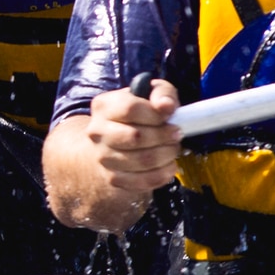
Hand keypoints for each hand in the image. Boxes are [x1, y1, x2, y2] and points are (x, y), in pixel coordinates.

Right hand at [75, 77, 181, 225]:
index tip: (170, 117)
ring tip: (172, 148)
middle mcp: (98, 132)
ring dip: (167, 154)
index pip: (130, 109)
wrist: (110, 143)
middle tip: (176, 134)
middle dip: (164, 136)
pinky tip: (169, 164)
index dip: (156, 114)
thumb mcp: (149, 93)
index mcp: (104, 106)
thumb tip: (166, 106)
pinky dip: (163, 173)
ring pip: (143, 160)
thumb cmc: (135, 115)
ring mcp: (103, 157)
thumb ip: (161, 93)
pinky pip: (144, 181)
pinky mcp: (113, 178)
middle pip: (136, 137)